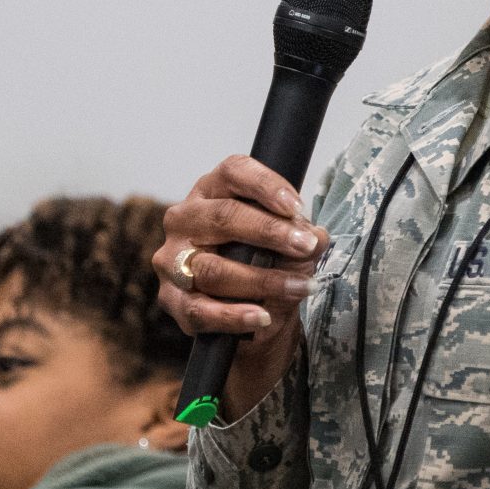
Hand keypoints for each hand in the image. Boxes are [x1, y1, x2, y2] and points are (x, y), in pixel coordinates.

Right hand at [152, 155, 327, 421]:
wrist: (242, 310)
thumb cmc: (260, 261)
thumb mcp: (286, 245)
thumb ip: (303, 238)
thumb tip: (318, 237)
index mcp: (211, 191)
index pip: (233, 172)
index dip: (266, 186)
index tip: (298, 207)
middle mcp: (185, 219)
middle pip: (222, 217)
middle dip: (269, 232)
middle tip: (305, 246)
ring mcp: (172, 260)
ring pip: (213, 269)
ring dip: (262, 281)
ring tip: (300, 288)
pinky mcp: (171, 299)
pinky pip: (200, 310)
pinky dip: (234, 316)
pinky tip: (263, 316)